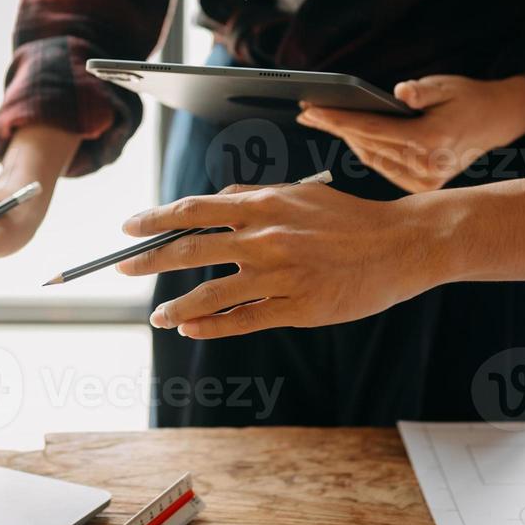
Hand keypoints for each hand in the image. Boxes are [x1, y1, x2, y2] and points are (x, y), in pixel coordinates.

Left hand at [115, 181, 447, 337]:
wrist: (402, 244)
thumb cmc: (350, 218)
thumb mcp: (300, 194)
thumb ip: (255, 199)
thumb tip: (215, 202)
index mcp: (264, 205)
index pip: (193, 210)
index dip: (154, 219)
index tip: (128, 228)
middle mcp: (265, 238)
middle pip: (190, 250)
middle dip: (148, 261)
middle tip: (121, 268)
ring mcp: (279, 276)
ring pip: (210, 294)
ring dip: (176, 307)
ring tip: (157, 317)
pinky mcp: (296, 308)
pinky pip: (242, 320)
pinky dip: (210, 327)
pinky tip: (190, 329)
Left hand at [294, 75, 524, 192]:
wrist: (497, 121)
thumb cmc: (468, 98)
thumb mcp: (445, 85)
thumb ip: (420, 91)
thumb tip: (398, 93)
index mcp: (430, 140)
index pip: (371, 131)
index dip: (337, 119)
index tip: (311, 110)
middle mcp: (426, 167)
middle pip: (367, 146)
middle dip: (336, 127)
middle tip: (309, 113)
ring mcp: (425, 181)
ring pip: (373, 159)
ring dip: (348, 140)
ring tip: (324, 121)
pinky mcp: (423, 186)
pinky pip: (384, 167)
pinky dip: (367, 151)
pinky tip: (351, 136)